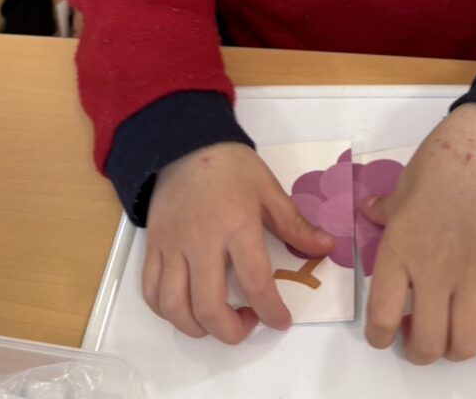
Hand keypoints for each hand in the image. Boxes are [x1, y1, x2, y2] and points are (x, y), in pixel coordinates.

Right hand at [143, 142, 334, 342]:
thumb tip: (325, 247)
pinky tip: (186, 308)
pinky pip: (150, 292)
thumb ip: (294, 224)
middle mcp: (201, 242)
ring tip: (217, 320)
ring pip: (174, 308)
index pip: (255, 283)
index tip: (281, 320)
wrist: (185, 144)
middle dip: (232, 332)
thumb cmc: (231, 166)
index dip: (271, 311)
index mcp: (236, 226)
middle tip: (248, 323)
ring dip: (197, 328)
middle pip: (209, 307)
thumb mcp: (268, 189)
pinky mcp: (153, 246)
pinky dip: (166, 312)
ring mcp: (172, 246)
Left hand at [362, 103, 475, 379]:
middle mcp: (432, 270)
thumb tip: (368, 211)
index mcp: (399, 251)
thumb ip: (383, 210)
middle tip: (416, 335)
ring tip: (448, 338)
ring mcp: (470, 274)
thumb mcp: (399, 189)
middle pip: (426, 341)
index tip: (383, 332)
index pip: (382, 316)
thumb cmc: (434, 166)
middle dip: (419, 351)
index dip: (379, 336)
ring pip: (465, 341)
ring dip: (455, 351)